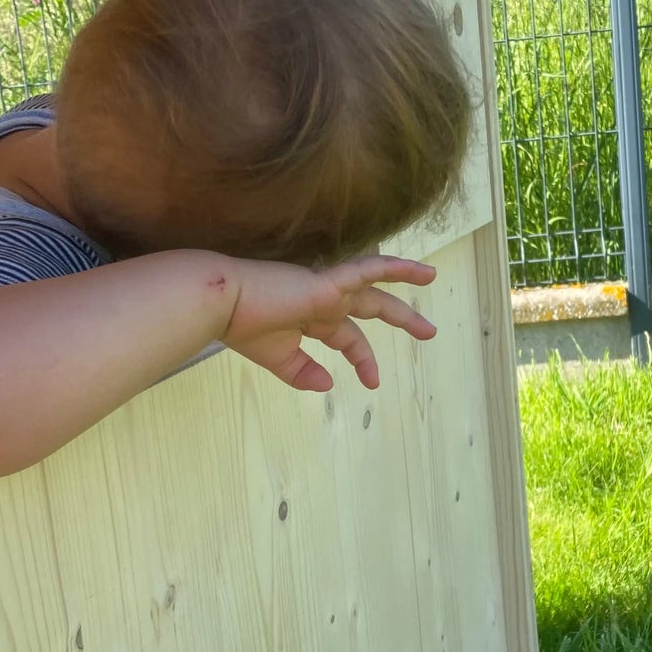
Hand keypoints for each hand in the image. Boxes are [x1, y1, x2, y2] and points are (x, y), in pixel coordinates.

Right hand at [221, 254, 437, 391]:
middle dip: (401, 318)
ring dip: (404, 277)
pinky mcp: (326, 281)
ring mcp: (326, 287)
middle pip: (371, 306)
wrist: (219, 303)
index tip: (373, 383)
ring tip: (432, 277)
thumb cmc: (241, 326)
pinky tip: (417, 269)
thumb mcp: (277, 358)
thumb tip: (328, 385)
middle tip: (429, 332)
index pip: (348, 337)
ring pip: (375, 279)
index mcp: (312, 317)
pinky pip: (367, 268)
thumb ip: (303, 372)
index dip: (363, 359)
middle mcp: (323, 299)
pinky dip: (391, 267)